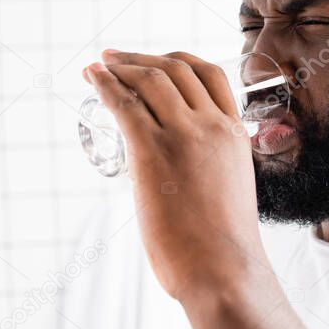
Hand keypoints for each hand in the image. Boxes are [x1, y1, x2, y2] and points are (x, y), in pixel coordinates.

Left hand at [83, 50, 269, 302]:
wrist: (223, 270)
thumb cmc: (225, 248)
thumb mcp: (231, 190)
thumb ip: (214, 171)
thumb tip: (190, 178)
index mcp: (235, 134)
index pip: (210, 75)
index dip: (178, 60)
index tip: (157, 60)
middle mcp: (211, 126)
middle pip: (176, 69)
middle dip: (142, 58)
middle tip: (116, 58)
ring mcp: (183, 135)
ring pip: (150, 79)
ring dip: (120, 66)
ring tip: (100, 66)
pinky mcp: (151, 151)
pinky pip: (124, 104)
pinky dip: (105, 85)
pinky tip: (92, 79)